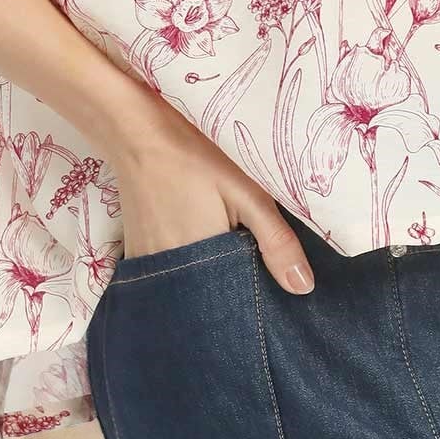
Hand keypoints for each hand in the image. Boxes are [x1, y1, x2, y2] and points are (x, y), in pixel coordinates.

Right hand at [113, 102, 315, 295]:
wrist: (138, 136)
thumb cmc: (195, 160)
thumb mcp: (246, 194)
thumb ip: (276, 241)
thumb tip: (304, 288)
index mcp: (204, 265)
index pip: (235, 303)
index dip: (254, 298)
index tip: (269, 289)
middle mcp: (171, 276)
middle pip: (209, 298)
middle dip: (230, 291)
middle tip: (246, 264)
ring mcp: (149, 267)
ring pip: (187, 289)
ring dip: (205, 283)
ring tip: (222, 255)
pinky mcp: (135, 254)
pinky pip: (166, 278)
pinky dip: (183, 271)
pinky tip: (195, 250)